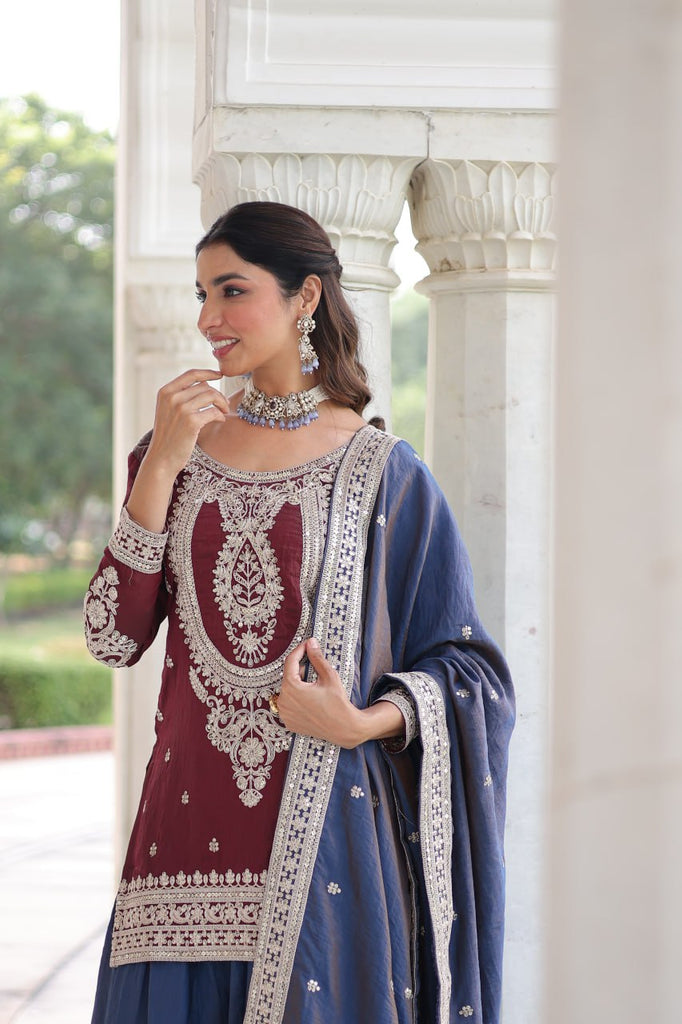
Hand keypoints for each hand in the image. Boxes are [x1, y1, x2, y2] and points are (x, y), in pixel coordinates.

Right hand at [126, 368, 228, 531]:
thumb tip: (206, 385)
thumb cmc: (169, 436)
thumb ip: (182, 397)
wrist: (162, 458)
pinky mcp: (191, 421)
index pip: (191, 374)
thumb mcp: (169, 411)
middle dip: (218, 395)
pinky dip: (220, 416)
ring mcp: (181, 408)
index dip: (208, 372)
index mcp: (165, 392)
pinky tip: (220, 421)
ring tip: (223, 412)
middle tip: (224, 405)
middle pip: (205, 386)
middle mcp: (172, 397)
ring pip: (211, 396)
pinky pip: (214, 412)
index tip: (219, 375)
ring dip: (222, 404)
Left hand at [277, 638, 405, 748]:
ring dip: (298, 685)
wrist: (343, 728)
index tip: (307, 644)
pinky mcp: (288, 722)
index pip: (290, 661)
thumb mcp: (329, 676)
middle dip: (300, 670)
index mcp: (291, 687)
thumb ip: (317, 658)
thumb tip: (311, 643)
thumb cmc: (337, 703)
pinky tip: (310, 700)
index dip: (299, 650)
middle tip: (315, 669)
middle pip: (288, 676)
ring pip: (288, 690)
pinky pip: (289, 704)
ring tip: (314, 687)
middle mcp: (283, 701)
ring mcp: (285, 713)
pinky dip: (297, 699)